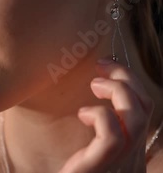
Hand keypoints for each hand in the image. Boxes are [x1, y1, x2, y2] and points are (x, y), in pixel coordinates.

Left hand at [59, 58, 153, 172]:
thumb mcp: (87, 151)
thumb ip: (94, 132)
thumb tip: (85, 101)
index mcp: (130, 151)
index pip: (145, 110)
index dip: (132, 83)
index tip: (108, 69)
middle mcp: (131, 157)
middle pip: (145, 107)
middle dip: (127, 77)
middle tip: (102, 65)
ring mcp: (119, 164)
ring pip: (136, 117)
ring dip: (117, 91)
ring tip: (94, 84)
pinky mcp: (100, 169)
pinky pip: (112, 137)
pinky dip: (100, 116)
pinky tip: (82, 113)